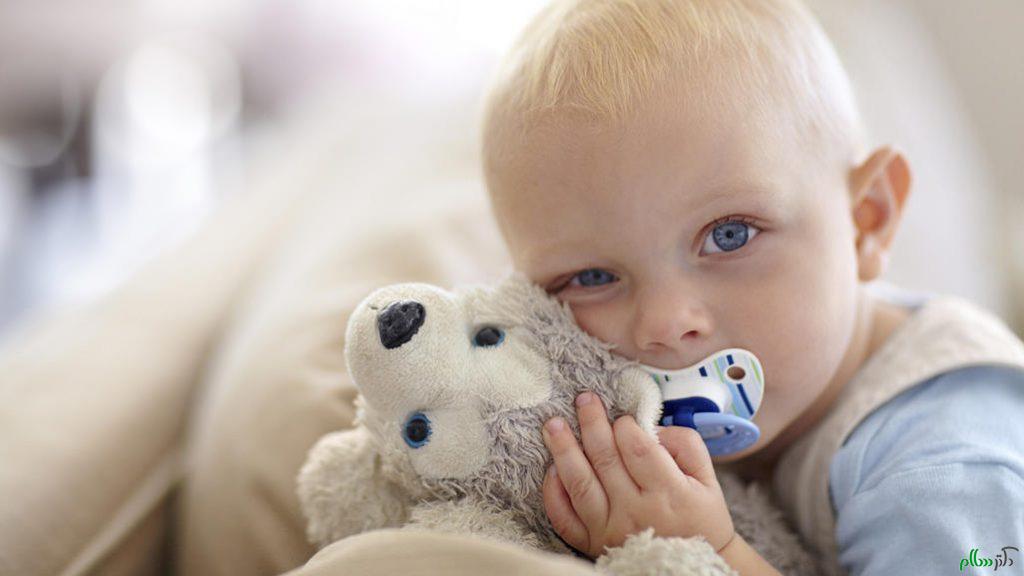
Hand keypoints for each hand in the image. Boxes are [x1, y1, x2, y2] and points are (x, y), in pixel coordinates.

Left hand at [541, 392, 734, 557]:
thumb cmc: (699, 517)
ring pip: (580, 484)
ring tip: (553, 425)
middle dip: (591, 423)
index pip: (638, 449)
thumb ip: (685, 444)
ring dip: (563, 450)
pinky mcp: (592, 543)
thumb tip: (651, 427)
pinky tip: (552, 468)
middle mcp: (636, 511)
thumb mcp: (707, 478)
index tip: (623, 417)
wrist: (690, 567)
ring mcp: (610, 529)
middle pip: (605, 459)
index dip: (626, 426)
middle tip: (583, 400)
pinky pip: (564, 518)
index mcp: (668, 493)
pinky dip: (553, 493)